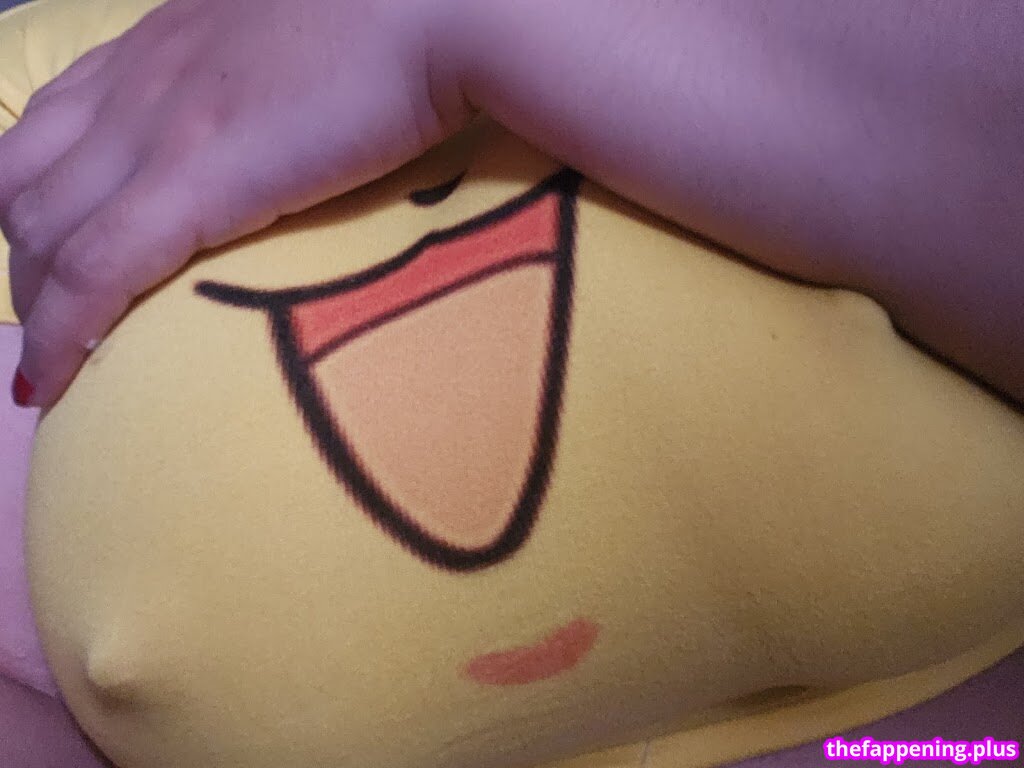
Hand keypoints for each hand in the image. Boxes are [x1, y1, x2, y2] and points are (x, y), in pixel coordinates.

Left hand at [1, 0, 468, 406]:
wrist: (440, 9)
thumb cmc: (399, 23)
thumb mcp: (297, 48)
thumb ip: (262, 85)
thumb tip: (285, 136)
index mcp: (160, 47)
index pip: (51, 128)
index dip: (35, 202)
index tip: (55, 262)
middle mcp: (136, 81)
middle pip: (23, 182)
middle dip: (25, 264)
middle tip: (59, 323)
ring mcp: (157, 127)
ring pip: (39, 229)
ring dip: (37, 303)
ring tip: (60, 361)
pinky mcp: (194, 179)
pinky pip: (93, 273)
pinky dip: (61, 333)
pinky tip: (55, 381)